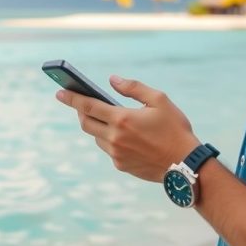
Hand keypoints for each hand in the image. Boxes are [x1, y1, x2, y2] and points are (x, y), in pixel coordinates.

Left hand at [56, 75, 200, 181]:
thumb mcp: (159, 100)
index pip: (87, 105)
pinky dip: (110, 140)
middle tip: (83, 103)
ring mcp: (116, 154)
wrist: (186, 165)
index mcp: (122, 119)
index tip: (59, 91)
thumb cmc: (175, 129)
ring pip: (97, 137)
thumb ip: (133, 88)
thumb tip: (112, 80)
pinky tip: (125, 136)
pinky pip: (108, 150)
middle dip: (81, 112)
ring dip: (98, 127)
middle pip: (86, 123)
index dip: (71, 98)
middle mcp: (115, 138)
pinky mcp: (121, 166)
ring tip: (109, 119)